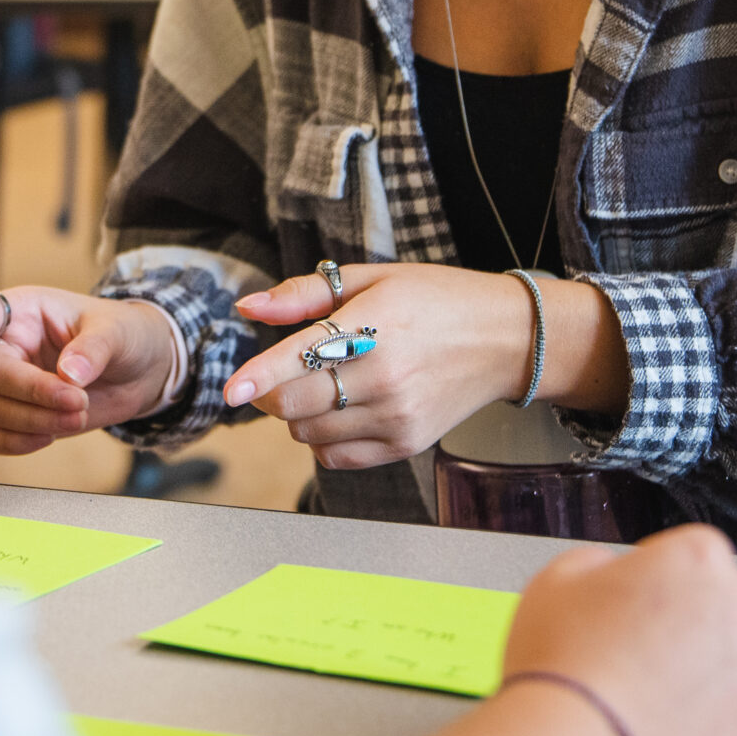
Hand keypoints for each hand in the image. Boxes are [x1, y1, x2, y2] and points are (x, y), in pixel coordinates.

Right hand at [0, 288, 177, 455]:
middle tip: (76, 400)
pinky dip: (16, 442)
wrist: (141, 369)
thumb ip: (93, 348)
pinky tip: (49, 436)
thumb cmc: (124, 334)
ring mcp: (14, 383)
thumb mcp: (117, 331)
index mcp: (26, 311)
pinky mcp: (21, 415)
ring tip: (77, 414)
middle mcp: (11, 345)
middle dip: (33, 393)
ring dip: (33, 421)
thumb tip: (70, 373)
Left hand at [220, 264, 537, 469]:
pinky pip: (335, 458)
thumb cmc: (437, 300)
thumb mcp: (373, 278)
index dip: (259, 377)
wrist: (506, 339)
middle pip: (295, 404)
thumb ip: (305, 294)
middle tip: (282, 371)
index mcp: (374, 327)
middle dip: (272, 390)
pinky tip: (340, 411)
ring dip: (297, 414)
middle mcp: (384, 378)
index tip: (230, 390)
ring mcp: (396, 417)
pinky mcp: (405, 444)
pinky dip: (321, 440)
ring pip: (309, 434)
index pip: (301, 359)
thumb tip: (249, 307)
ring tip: (324, 384)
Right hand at [498, 527, 736, 735]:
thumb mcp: (556, 579)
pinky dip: (719, 719)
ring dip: (708, 670)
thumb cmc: (567, 669)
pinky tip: (670, 721)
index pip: (693, 551)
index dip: (658, 577)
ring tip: (650, 692)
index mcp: (698, 557)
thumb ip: (599, 561)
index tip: (636, 600)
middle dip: (692, 621)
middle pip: (727, 602)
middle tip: (642, 648)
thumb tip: (609, 572)